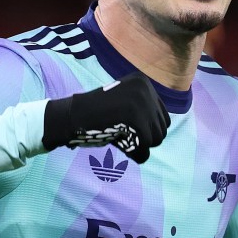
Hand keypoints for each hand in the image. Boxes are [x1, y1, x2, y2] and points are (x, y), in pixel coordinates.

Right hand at [42, 74, 169, 163]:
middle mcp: (145, 90)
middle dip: (144, 139)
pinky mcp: (135, 120)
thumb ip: (143, 107)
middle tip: (122, 135)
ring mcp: (141, 104)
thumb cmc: (95, 113)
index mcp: (143, 82)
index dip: (147, 130)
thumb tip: (165, 127)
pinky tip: (119, 145)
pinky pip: (144, 148)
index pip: (163, 117)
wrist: (72, 115)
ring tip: (120, 138)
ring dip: (139, 146)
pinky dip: (134, 154)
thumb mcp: (123, 99)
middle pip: (161, 129)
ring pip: (155, 140)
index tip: (128, 129)